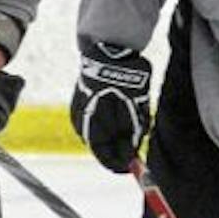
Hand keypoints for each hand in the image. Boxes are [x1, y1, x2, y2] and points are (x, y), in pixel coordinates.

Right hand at [72, 40, 151, 173]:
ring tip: (134, 115)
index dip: (119, 164)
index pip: (104, 156)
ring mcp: (80, 108)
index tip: (134, 168)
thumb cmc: (124, 82)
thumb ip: (131, 136)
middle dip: (120, 146)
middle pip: (103, 144)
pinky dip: (112, 117)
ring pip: (102, 130)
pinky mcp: (84, 97)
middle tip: (138, 141)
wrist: (109, 50)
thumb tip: (130, 156)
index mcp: (90, 128)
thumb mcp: (134, 112)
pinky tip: (124, 105)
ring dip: (118, 130)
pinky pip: (99, 116)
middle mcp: (81, 122)